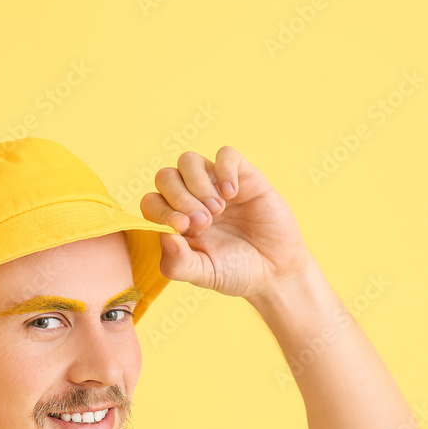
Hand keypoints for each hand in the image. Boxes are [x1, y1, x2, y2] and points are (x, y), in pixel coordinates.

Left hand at [140, 146, 312, 301]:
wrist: (275, 271)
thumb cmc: (235, 272)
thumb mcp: (202, 274)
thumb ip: (177, 262)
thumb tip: (164, 236)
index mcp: (175, 220)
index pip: (151, 202)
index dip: (161, 211)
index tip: (183, 229)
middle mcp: (191, 199)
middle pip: (166, 177)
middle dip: (180, 198)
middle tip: (204, 222)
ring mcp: (215, 185)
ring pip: (188, 161)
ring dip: (198, 184)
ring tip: (218, 210)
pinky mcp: (243, 176)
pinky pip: (226, 154)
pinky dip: (225, 170)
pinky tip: (232, 194)